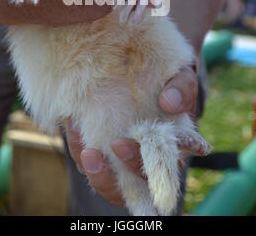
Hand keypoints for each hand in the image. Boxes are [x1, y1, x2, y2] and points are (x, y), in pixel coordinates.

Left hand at [66, 66, 198, 206]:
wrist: (146, 74)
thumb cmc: (169, 83)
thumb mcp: (183, 80)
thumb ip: (183, 89)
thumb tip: (169, 102)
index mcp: (172, 151)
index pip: (163, 169)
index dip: (145, 164)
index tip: (125, 145)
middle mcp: (146, 163)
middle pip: (134, 181)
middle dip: (123, 166)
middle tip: (110, 147)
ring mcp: (121, 162)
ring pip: (108, 181)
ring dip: (96, 170)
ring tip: (86, 151)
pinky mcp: (102, 154)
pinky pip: (88, 163)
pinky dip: (78, 148)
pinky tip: (72, 123)